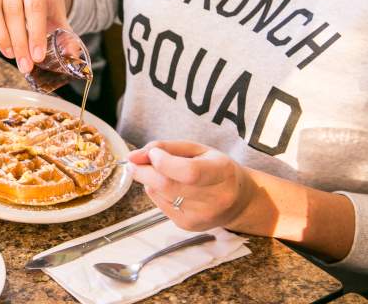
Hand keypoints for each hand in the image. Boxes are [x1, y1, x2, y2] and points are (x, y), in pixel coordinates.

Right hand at [0, 0, 72, 73]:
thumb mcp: (58, 13)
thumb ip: (66, 34)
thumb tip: (72, 56)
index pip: (34, 6)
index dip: (36, 34)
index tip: (38, 56)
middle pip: (13, 10)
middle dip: (19, 42)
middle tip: (25, 63)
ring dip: (0, 36)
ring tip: (11, 54)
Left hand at [128, 141, 255, 231]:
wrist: (239, 201)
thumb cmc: (216, 168)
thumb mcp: (198, 149)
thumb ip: (165, 147)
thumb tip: (133, 156)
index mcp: (222, 173)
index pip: (189, 172)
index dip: (163, 161)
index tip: (153, 153)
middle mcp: (214, 199)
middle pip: (167, 185)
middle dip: (143, 170)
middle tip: (136, 161)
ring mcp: (200, 216)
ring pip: (159, 194)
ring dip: (149, 180)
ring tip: (159, 172)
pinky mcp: (187, 225)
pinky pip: (159, 204)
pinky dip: (156, 192)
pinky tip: (168, 187)